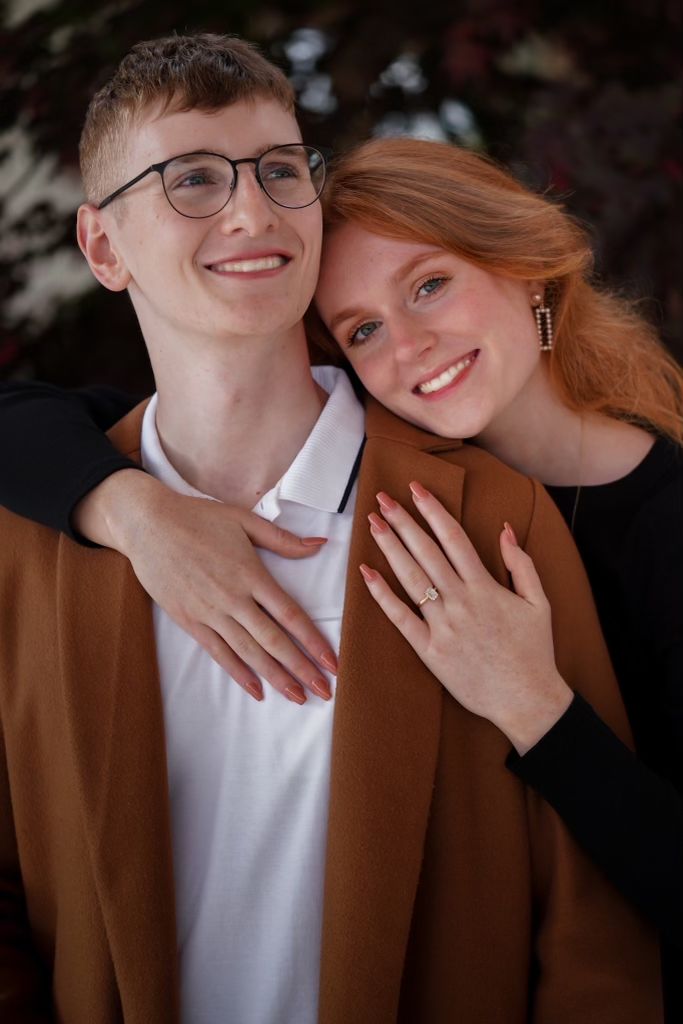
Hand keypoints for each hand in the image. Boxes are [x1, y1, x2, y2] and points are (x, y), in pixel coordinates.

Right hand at [74, 469, 337, 702]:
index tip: (333, 662)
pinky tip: (257, 691)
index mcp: (252, 574)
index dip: (314, 642)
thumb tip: (321, 545)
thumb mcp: (244, 520)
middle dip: (302, 669)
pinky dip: (238, 673)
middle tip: (325, 692)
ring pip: (249, 652)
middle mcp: (234, 598)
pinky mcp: (189, 620)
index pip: (291, 615)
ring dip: (276, 677)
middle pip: (274, 641)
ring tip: (299, 697)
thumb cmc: (198, 517)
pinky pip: (218, 653)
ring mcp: (210, 612)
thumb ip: (283, 539)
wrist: (147, 524)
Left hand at [359, 481, 572, 752]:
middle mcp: (461, 602)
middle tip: (382, 498)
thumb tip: (506, 531)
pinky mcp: (430, 651)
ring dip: (390, 548)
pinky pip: (401, 619)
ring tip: (373, 524)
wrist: (527, 700)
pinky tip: (367, 574)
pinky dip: (382, 596)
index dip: (433, 510)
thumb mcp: (538, 603)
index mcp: (486, 587)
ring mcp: (443, 626)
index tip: (415, 489)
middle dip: (403, 521)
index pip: (453, 538)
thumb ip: (521, 565)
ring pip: (411, 579)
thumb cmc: (535, 652)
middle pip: (426, 552)